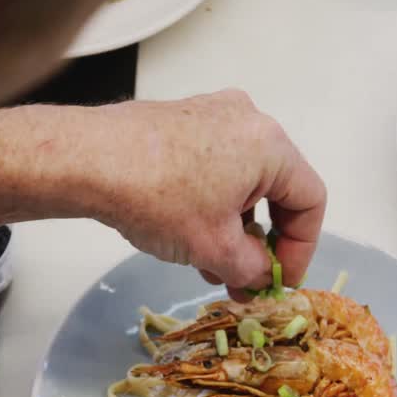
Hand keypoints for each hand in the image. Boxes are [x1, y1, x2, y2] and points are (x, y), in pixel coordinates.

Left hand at [83, 90, 326, 297]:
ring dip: (234, 228)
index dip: (301, 249)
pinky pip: (213, 167)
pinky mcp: (180, 121)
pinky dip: (211, 204)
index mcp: (270, 144)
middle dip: (262, 243)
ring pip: (242, 181)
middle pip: (276, 189)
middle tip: (246, 282)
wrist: (86, 161)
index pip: (310, 201)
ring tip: (211, 267)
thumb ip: (252, 269)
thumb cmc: (157, 198)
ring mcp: (211, 115)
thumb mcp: (214, 248)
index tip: (280, 281)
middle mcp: (247, 120)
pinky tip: (186, 237)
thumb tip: (260, 277)